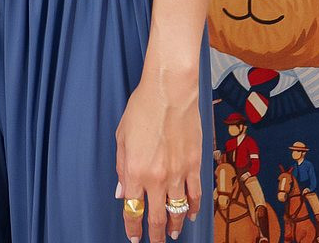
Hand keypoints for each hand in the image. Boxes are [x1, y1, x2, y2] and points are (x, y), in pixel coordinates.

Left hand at [116, 66, 202, 242]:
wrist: (170, 91)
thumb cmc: (142, 108)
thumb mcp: (122, 137)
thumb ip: (122, 168)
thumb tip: (123, 191)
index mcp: (136, 171)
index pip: (133, 210)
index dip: (133, 227)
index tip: (134, 237)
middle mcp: (158, 178)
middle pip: (157, 217)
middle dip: (156, 234)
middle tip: (155, 242)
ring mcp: (179, 174)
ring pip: (178, 210)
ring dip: (176, 225)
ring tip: (174, 233)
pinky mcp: (195, 165)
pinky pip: (196, 194)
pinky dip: (194, 208)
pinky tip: (192, 214)